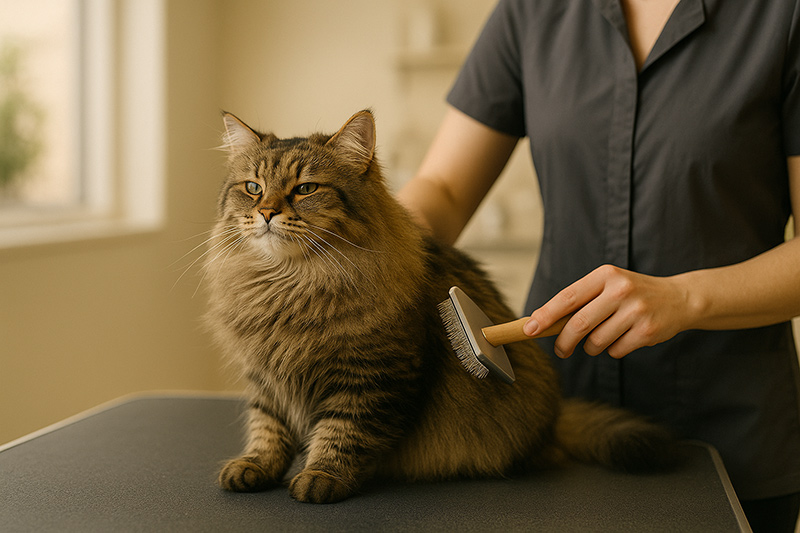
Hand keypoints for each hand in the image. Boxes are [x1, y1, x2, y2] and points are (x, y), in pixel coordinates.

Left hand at [523, 265, 690, 358]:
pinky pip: (615, 351)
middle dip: (564, 342)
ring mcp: (636, 311)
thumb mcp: (608, 286)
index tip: (529, 329)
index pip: (568, 297)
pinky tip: (623, 338)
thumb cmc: (632, 294)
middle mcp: (621, 290)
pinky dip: (613, 350)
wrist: (679, 299)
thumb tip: (541, 322)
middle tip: (561, 350)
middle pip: (579, 324)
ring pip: (596, 342)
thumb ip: (580, 301)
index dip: (546, 315)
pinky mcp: (647, 331)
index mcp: (606, 275)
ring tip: (601, 338)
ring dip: (592, 347)